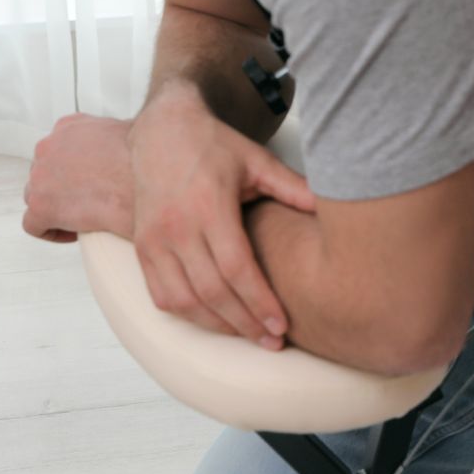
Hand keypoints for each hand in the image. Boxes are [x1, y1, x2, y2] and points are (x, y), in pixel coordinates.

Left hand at [23, 114, 136, 243]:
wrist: (145, 182)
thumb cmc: (144, 161)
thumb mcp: (133, 131)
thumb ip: (119, 135)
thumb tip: (132, 144)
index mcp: (69, 126)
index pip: (57, 148)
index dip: (72, 169)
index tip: (89, 180)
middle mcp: (49, 147)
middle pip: (44, 173)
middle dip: (63, 188)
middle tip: (88, 199)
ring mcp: (40, 176)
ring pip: (36, 197)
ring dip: (56, 208)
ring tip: (82, 217)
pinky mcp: (40, 206)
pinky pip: (33, 225)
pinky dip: (50, 231)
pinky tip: (74, 233)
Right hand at [129, 85, 316, 349]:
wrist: (162, 132)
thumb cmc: (215, 146)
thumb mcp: (258, 161)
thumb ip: (293, 188)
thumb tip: (332, 207)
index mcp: (210, 207)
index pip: (237, 269)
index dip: (260, 302)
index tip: (283, 325)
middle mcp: (177, 227)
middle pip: (213, 291)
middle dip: (245, 323)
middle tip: (273, 341)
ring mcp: (155, 241)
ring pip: (185, 300)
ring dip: (218, 325)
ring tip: (249, 336)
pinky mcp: (141, 248)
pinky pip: (162, 295)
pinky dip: (188, 314)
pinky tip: (215, 320)